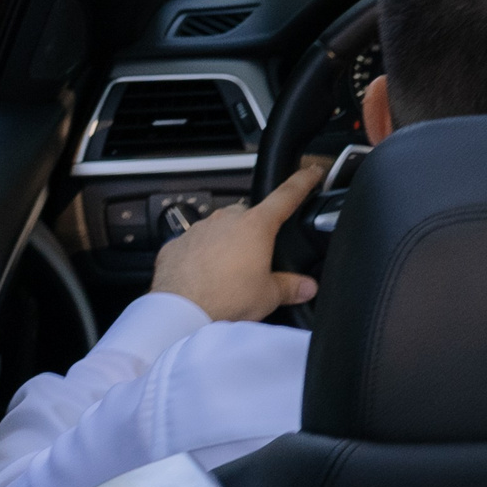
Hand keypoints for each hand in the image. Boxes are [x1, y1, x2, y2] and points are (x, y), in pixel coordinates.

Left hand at [151, 160, 325, 321]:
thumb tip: (308, 287)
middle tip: (258, 257)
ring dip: (226, 243)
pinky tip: (203, 277)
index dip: (302, 181)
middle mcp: (226, 220)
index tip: (311, 171)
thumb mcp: (268, 296)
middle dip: (255, 230)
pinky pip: (194, 245)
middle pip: (249, 215)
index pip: (286, 195)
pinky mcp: (175, 245)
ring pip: (220, 228)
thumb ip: (290, 287)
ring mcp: (198, 230)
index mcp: (256, 226)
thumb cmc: (226, 300)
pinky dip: (200, 256)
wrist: (179, 315)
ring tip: (228, 273)